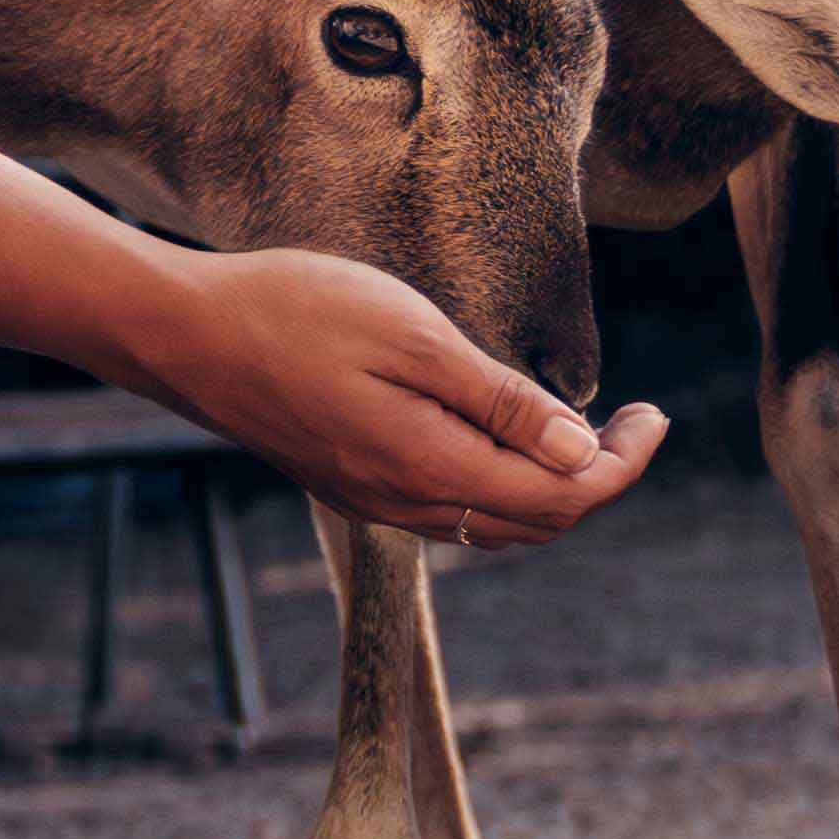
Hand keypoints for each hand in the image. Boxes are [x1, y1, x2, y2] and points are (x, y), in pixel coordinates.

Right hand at [130, 244, 666, 550]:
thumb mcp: (413, 336)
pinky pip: (452, 511)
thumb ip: (501, 402)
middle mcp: (408, 502)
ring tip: (582, 429)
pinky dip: (502, 486)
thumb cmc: (295, 312)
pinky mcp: (352, 484)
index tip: (655, 415)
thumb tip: (584, 454)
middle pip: (538, 525)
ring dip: (553, 490)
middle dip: (600, 481)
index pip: (565, 497)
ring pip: (494, 526)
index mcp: (432, 466)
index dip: (624, 464)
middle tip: (634, 419)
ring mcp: (375, 500)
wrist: (184, 335)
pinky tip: (504, 434)